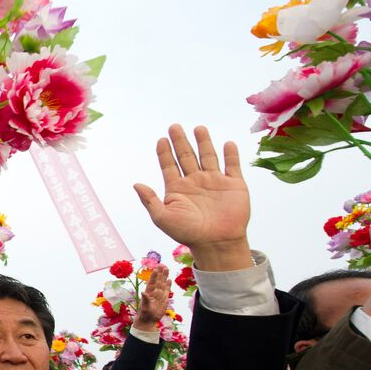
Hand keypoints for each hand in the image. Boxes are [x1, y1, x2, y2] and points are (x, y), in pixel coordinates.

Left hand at [133, 125, 251, 270]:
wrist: (217, 243)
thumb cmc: (188, 233)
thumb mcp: (163, 218)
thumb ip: (150, 201)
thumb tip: (136, 185)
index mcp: (178, 189)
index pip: (169, 166)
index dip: (164, 153)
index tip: (161, 140)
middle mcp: (195, 182)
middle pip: (187, 156)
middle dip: (181, 141)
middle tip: (174, 126)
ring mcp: (215, 182)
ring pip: (208, 156)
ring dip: (203, 142)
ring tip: (198, 128)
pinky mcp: (234, 185)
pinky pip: (233, 166)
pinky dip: (231, 154)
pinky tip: (227, 143)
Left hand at [133, 264, 170, 331]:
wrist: (148, 320)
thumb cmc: (145, 314)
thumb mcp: (145, 308)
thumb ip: (145, 300)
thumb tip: (143, 293)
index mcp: (149, 293)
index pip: (152, 282)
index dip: (154, 276)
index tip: (156, 268)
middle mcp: (154, 292)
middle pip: (158, 280)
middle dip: (160, 273)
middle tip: (162, 264)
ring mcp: (159, 295)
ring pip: (162, 283)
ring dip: (164, 276)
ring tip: (166, 268)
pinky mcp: (164, 299)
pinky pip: (166, 290)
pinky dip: (168, 285)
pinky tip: (169, 280)